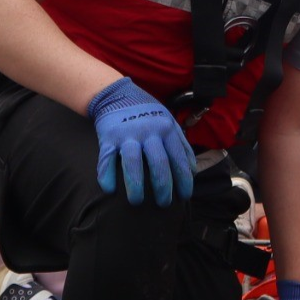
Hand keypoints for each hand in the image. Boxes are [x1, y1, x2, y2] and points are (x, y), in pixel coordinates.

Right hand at [86, 77, 195, 205]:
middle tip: (163, 204)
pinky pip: (107, 159)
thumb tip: (192, 170)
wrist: (118, 95)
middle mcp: (148, 131)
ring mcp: (127, 134)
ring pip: (133, 163)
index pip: (179, 159)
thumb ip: (181, 144)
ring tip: (137, 202)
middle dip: (163, 188)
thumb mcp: (169, 122)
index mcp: (166, 129)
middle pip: (158, 164)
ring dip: (136, 186)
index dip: (183, 180)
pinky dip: (106, 175)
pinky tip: (110, 190)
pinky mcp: (108, 136)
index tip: (185, 197)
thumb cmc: (148, 114)